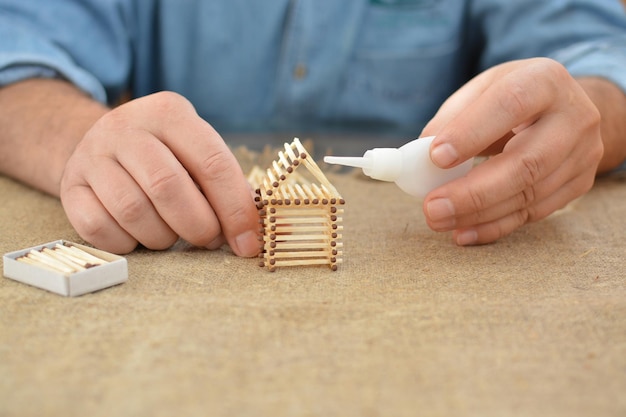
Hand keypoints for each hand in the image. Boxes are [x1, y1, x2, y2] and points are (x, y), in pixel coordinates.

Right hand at [60, 92, 258, 254]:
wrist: (102, 145)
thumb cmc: (167, 155)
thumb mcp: (197, 152)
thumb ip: (226, 185)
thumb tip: (250, 232)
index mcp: (169, 112)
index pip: (212, 162)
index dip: (235, 209)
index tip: (247, 243)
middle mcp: (126, 126)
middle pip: (168, 187)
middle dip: (198, 226)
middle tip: (208, 240)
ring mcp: (92, 154)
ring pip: (132, 211)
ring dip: (162, 237)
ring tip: (171, 235)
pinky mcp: (70, 185)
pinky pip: (99, 227)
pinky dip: (127, 243)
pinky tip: (138, 236)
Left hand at [421, 58, 602, 244]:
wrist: (566, 109)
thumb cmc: (513, 98)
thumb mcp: (482, 91)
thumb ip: (451, 117)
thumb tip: (419, 156)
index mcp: (545, 80)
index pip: (510, 104)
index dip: (472, 132)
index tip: (435, 157)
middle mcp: (574, 117)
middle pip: (527, 162)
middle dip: (473, 191)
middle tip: (432, 208)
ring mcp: (583, 154)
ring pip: (529, 194)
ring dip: (478, 214)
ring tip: (438, 219)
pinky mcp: (580, 184)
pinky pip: (534, 213)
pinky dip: (494, 226)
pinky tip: (463, 232)